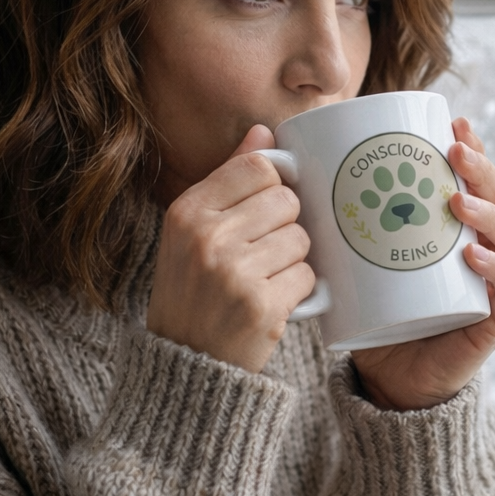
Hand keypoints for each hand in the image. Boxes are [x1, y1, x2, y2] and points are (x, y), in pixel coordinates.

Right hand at [145, 124, 314, 372]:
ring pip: (301, 237)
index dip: (275, 183)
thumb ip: (228, 179)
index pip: (257, 166)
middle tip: (265, 251)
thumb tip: (263, 130)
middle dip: (286, 224)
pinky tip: (275, 300)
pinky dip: (300, 290)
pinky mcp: (261, 306)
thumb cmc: (194, 290)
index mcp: (187, 212)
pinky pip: (308, 276)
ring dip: (294, 258)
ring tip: (266, 278)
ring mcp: (234, 272)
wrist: (186, 365)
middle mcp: (207, 238)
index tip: (271, 203)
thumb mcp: (193, 230)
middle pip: (286, 200)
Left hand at [351, 118, 494, 410]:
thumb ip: (325, 211)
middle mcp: (482, 246)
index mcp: (455, 226)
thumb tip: (274, 155)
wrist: (387, 377)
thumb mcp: (352, 253)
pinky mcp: (493, 320)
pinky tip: (473, 255)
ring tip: (457, 202)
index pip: (476, 178)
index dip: (473, 147)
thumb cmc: (371, 306)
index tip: (453, 122)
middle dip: (483, 170)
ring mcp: (493, 283)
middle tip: (455, 152)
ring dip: (490, 213)